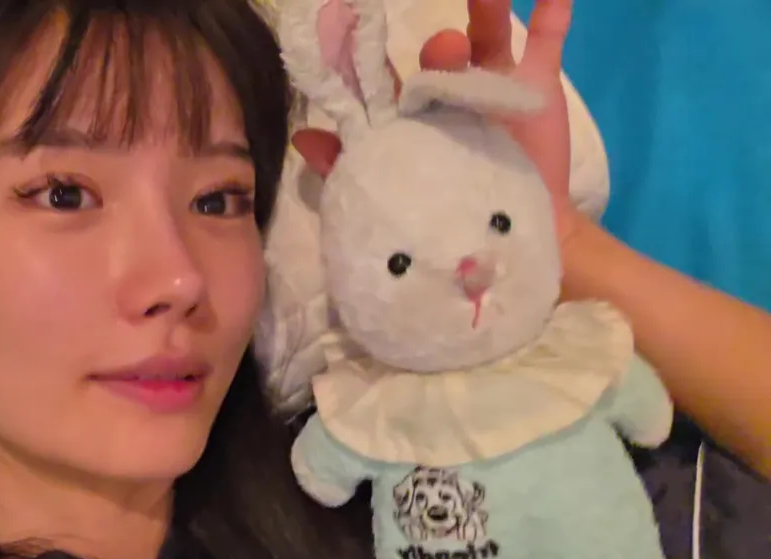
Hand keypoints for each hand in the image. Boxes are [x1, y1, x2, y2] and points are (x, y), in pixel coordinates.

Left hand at [292, 0, 578, 230]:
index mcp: (410, 113)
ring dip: (487, 9)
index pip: (387, 77)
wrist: (505, 242)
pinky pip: (547, 40)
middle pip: (442, 53)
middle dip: (442, 47)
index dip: (371, 52)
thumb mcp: (388, 192)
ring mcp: (492, 82)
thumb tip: (301, 139)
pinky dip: (552, 11)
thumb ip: (348, 164)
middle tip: (443, 45)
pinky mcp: (535, 84)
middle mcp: (449, 88)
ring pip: (488, 34)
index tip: (350, 22)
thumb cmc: (440, 215)